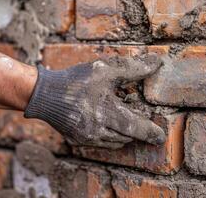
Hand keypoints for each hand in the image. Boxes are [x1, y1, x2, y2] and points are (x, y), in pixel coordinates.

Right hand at [24, 54, 165, 148]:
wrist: (44, 94)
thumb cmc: (75, 81)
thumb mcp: (105, 69)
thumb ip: (133, 68)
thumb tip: (157, 63)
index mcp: (107, 114)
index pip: (137, 128)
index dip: (151, 133)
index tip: (161, 138)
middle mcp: (98, 131)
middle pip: (128, 137)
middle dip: (139, 133)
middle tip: (147, 127)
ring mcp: (87, 139)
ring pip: (116, 142)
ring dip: (125, 134)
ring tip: (126, 122)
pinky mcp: (78, 142)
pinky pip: (102, 144)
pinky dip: (111, 137)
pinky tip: (110, 125)